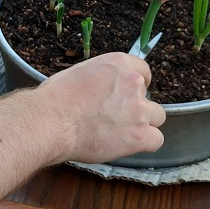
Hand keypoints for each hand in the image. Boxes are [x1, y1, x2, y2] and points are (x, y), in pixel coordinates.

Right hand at [34, 53, 164, 163]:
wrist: (51, 121)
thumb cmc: (55, 98)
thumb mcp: (79, 73)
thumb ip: (100, 79)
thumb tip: (102, 88)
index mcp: (119, 63)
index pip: (143, 71)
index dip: (135, 86)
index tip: (126, 95)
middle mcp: (133, 83)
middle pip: (149, 97)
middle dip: (137, 107)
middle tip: (117, 117)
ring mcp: (139, 110)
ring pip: (157, 118)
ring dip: (143, 125)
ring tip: (121, 133)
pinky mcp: (139, 135)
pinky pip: (156, 140)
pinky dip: (145, 144)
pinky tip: (129, 145)